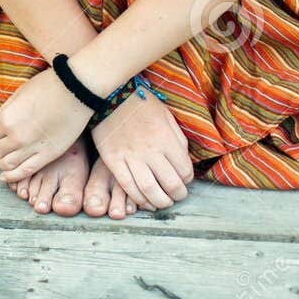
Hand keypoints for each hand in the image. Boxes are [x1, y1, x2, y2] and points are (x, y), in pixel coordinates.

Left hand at [0, 67, 93, 183]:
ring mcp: (32, 147)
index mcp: (7, 118)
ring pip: (8, 163)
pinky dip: (13, 176)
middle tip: (11, 143)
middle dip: (3, 147)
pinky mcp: (48, 155)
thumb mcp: (20, 94)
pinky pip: (25, 171)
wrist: (76, 89)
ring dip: (6, 162)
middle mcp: (16, 136)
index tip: (6, 131)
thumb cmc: (48, 86)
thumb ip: (3, 111)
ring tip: (11, 157)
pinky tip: (7, 177)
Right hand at [89, 90, 193, 208]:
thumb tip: (184, 161)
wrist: (110, 95)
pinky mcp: (112, 160)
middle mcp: (150, 150)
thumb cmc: (141, 104)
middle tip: (177, 196)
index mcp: (166, 139)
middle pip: (170, 184)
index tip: (184, 180)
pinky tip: (144, 201)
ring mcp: (130, 156)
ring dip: (159, 202)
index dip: (188, 180)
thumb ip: (177, 139)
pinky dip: (138, 198)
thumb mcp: (166, 116)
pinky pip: (127, 185)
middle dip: (178, 195)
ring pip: (149, 189)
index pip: (185, 170)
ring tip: (163, 203)